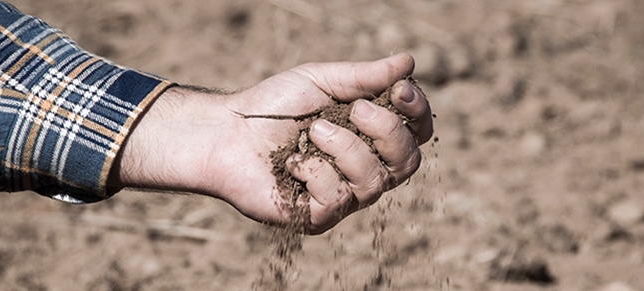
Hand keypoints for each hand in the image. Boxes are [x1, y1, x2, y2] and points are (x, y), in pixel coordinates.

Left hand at [110, 53, 432, 233]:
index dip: (417, 112)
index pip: (416, 132)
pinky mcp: (318, 216)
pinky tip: (290, 161)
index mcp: (370, 137)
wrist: (225, 132)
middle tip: (356, 108)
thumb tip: (408, 62)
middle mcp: (364, 169)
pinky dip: (313, 171)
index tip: (400, 89)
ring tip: (312, 130)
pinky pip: (337, 200)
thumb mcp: (322, 81)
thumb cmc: (274, 106)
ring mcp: (343, 196)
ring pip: (374, 182)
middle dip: (387, 131)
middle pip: (408, 161)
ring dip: (345, 148)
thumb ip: (365, 76)